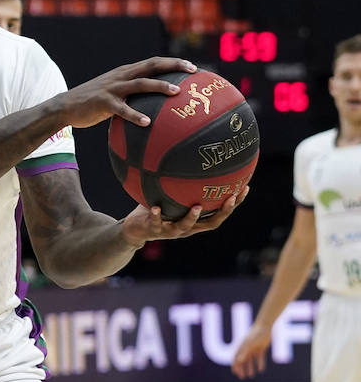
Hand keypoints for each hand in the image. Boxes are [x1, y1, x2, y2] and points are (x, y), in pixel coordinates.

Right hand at [65, 57, 196, 128]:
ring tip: (176, 92)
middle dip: (173, 66)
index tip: (192, 67)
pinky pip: (122, 109)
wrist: (66, 106)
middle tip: (193, 71)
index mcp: (126, 72)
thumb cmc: (93, 104)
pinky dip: (135, 115)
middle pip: (152, 66)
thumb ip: (131, 97)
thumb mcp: (114, 95)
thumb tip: (151, 110)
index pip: (154, 62)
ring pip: (141, 83)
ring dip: (159, 86)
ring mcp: (113, 88)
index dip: (173, 62)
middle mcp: (122, 76)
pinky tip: (147, 123)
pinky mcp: (103, 102)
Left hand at [120, 185, 249, 246]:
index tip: (245, 188)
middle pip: (210, 223)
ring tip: (197, 207)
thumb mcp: (170, 191)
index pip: (220, 212)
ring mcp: (170, 230)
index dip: (234, 203)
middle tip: (230, 198)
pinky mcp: (153, 230)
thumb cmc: (157, 206)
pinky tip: (156, 207)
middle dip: (222, 212)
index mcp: (195, 219)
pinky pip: (155, 223)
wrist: (135, 228)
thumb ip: (183, 179)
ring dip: (191, 217)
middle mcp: (186, 228)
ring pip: (184, 227)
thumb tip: (193, 151)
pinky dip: (156, 216)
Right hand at [231, 320, 271, 378]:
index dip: (235, 366)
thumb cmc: (256, 334)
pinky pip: (259, 358)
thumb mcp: (249, 344)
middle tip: (242, 377)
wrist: (265, 326)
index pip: (236, 358)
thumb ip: (244, 352)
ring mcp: (253, 349)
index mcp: (242, 347)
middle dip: (242, 369)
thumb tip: (238, 360)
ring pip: (250, 361)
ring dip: (250, 368)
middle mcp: (246, 349)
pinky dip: (260, 364)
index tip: (236, 374)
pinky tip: (261, 370)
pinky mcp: (261, 348)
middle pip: (242, 361)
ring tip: (251, 376)